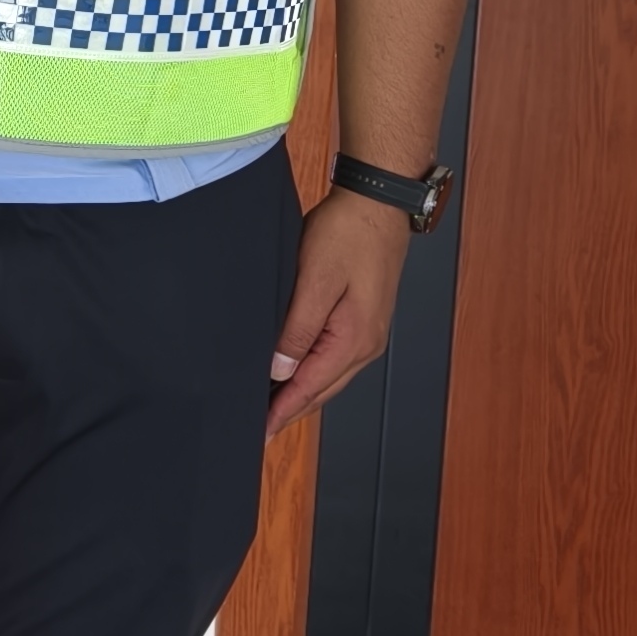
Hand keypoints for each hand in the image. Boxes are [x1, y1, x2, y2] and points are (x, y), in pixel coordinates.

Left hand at [267, 187, 411, 433]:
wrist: (378, 204)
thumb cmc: (349, 234)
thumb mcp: (315, 281)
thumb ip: (298, 329)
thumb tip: (280, 369)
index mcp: (354, 339)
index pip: (311, 388)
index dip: (283, 412)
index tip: (259, 431)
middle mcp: (366, 344)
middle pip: (322, 390)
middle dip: (290, 410)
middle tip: (260, 428)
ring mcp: (367, 333)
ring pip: (328, 376)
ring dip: (300, 392)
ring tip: (271, 406)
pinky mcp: (362, 319)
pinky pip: (333, 357)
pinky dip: (311, 371)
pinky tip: (294, 371)